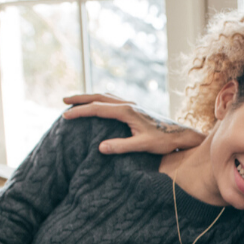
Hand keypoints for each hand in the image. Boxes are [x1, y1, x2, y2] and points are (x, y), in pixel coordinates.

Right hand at [62, 93, 204, 153]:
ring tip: (76, 100)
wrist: (180, 134)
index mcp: (127, 111)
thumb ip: (121, 146)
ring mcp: (132, 104)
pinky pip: (113, 99)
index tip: (65, 115)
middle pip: (99, 97)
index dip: (80, 112)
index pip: (97, 109)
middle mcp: (129, 104)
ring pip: (106, 96)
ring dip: (90, 97)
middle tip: (63, 100)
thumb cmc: (163, 141)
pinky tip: (98, 104)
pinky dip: (101, 99)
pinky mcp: (136, 108)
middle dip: (80, 98)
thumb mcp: (142, 145)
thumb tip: (100, 148)